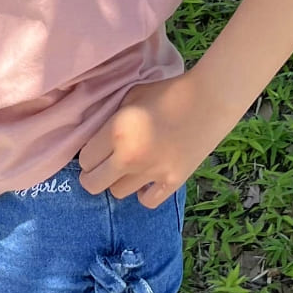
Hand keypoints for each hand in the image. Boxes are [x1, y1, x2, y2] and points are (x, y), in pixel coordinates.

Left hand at [76, 71, 227, 208]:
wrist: (207, 101)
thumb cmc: (166, 91)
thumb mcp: (130, 96)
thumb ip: (111, 118)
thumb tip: (96, 135)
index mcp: (116, 132)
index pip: (85, 159)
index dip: (88, 153)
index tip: (95, 147)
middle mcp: (129, 158)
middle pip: (93, 184)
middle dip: (92, 175)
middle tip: (102, 163)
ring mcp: (151, 174)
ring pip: (118, 193)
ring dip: (119, 180)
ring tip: (128, 165)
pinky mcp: (172, 183)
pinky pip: (146, 201)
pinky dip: (143, 192)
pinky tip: (147, 177)